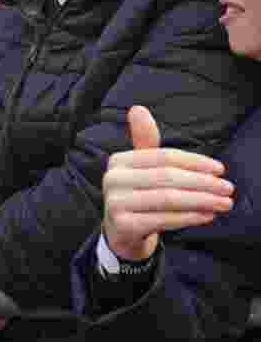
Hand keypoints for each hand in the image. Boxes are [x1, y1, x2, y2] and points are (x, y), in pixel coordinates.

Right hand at [102, 106, 233, 260]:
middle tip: (228, 188)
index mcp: (119, 160)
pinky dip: (189, 218)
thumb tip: (138, 109)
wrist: (121, 233)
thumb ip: (144, 141)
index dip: (194, 162)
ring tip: (224, 203)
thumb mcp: (141, 167)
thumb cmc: (138, 194)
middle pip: (167, 178)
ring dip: (201, 201)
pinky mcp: (124, 225)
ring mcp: (116, 203)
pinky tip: (207, 215)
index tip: (220, 169)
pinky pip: (163, 219)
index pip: (163, 157)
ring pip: (168, 198)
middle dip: (202, 183)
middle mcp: (113, 179)